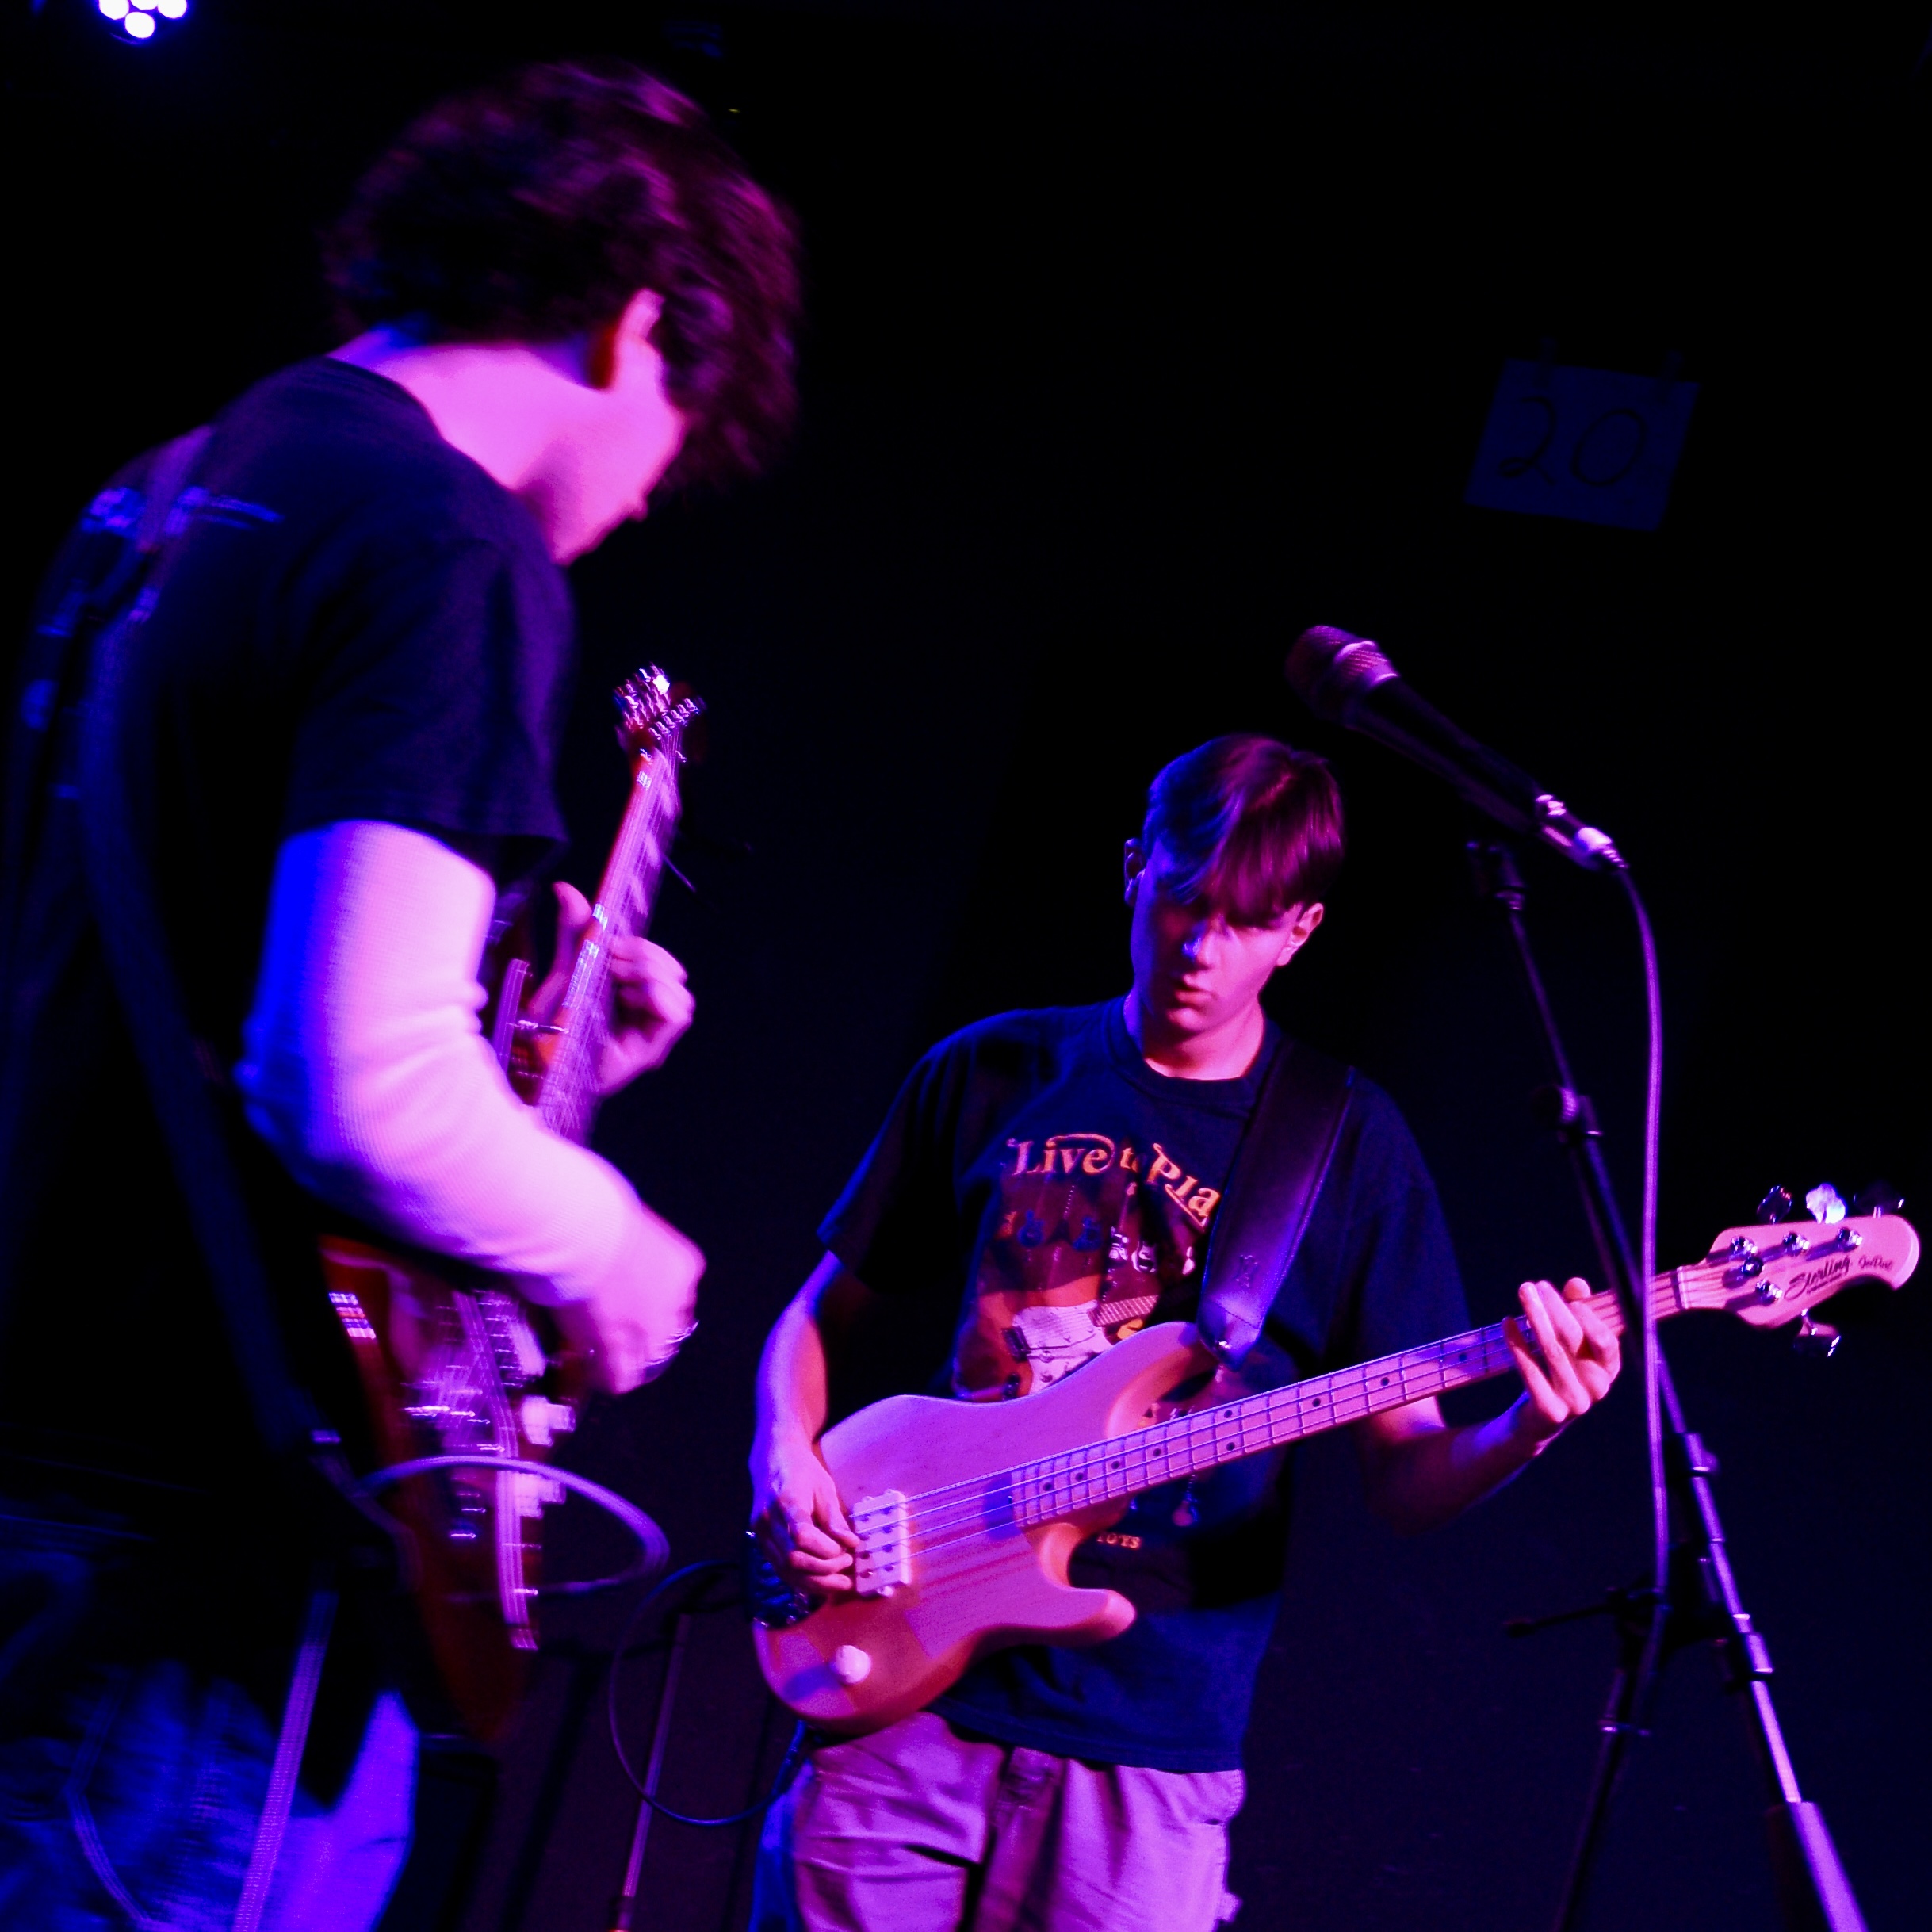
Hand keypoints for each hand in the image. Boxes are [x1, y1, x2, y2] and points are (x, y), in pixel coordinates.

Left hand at [529, 882, 694, 1094]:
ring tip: (616, 985)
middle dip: (644, 957)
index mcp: (630, 992)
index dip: (642, 946)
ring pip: (679, 989)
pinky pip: (677, 1014)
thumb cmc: (547, 1027)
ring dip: (649, 976)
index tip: (611, 944)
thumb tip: (565, 889)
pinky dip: (655, 997)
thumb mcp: (564, 969)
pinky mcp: (650, 1050)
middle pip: (673, 970)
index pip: (659, 959)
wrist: (534, 1063)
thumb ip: (573, 933)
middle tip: (610, 964)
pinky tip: (626, 1001)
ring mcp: (650, 1032)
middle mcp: (644, 1012)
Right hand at [551, 1204, 703, 1394]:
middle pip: (667, 1329)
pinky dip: (608, 1376)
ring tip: (602, 1353)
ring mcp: (649, 1328)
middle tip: (616, 1327)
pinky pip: (621, 1377)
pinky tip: (593, 1369)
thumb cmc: (595, 1215)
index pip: (677, 1298)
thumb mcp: (632, 1225)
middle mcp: (674, 1301)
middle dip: (644, 1331)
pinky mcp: (619, 1347)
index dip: (651, 1303)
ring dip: (627, 1355)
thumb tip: (617, 1253)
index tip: (632, 1303)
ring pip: (648, 1358)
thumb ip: (634, 1248)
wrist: (577, 1232)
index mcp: (683, 1268)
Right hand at [752, 1439, 857, 1595]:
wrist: (772, 1460)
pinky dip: (802, 1580)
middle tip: (847, 1564)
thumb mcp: (824, 1488)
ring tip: (841, 1582)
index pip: (802, 1535)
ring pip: (786, 1570)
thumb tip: (851, 1544)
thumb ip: (835, 1518)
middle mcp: (768, 1520)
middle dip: (824, 1569)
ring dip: (815, 1582)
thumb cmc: (802, 1471)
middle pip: (793, 1558)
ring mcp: (761, 1534)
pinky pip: (781, 1570)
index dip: (826, 1549)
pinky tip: (822, 1583)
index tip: (846, 1549)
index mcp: (786, 1500)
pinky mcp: (761, 1543)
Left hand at [1504, 1277, 1620, 1449]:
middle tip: (1532, 1286)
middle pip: (1574, 1340)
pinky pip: (1530, 1370)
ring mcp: (1575, 1403)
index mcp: (1609, 1371)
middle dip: (1553, 1307)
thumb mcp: (1570, 1345)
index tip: (1568, 1293)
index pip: (1607, 1340)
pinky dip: (1517, 1343)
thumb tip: (1577, 1284)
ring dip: (1535, 1317)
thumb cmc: (1555, 1373)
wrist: (1534, 1423)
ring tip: (1523, 1293)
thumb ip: (1577, 1313)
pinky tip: (1507, 1321)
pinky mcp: (1550, 1412)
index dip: (1588, 1316)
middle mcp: (1597, 1389)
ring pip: (1551, 1351)